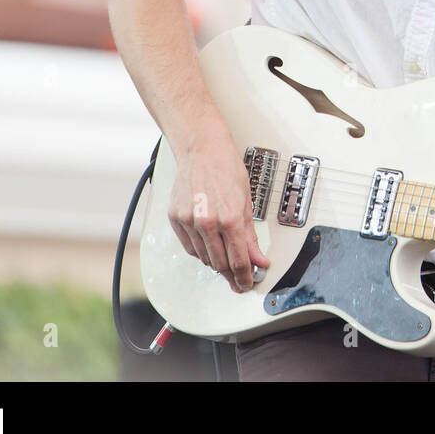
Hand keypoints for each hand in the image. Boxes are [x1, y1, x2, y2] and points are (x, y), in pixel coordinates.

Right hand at [168, 125, 270, 293]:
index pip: (238, 261)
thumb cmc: (226, 169)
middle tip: (239, 280)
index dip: (245, 278)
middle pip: (220, 264)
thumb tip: (259, 259)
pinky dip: (201, 252)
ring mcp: (189, 221)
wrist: (202, 149)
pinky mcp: (176, 218)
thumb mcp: (247, 202)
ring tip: (226, 261)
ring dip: (216, 264)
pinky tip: (210, 248)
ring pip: (204, 258)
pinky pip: (189, 247)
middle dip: (231, 276)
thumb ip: (251, 236)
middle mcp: (208, 222)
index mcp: (230, 218)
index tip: (247, 284)